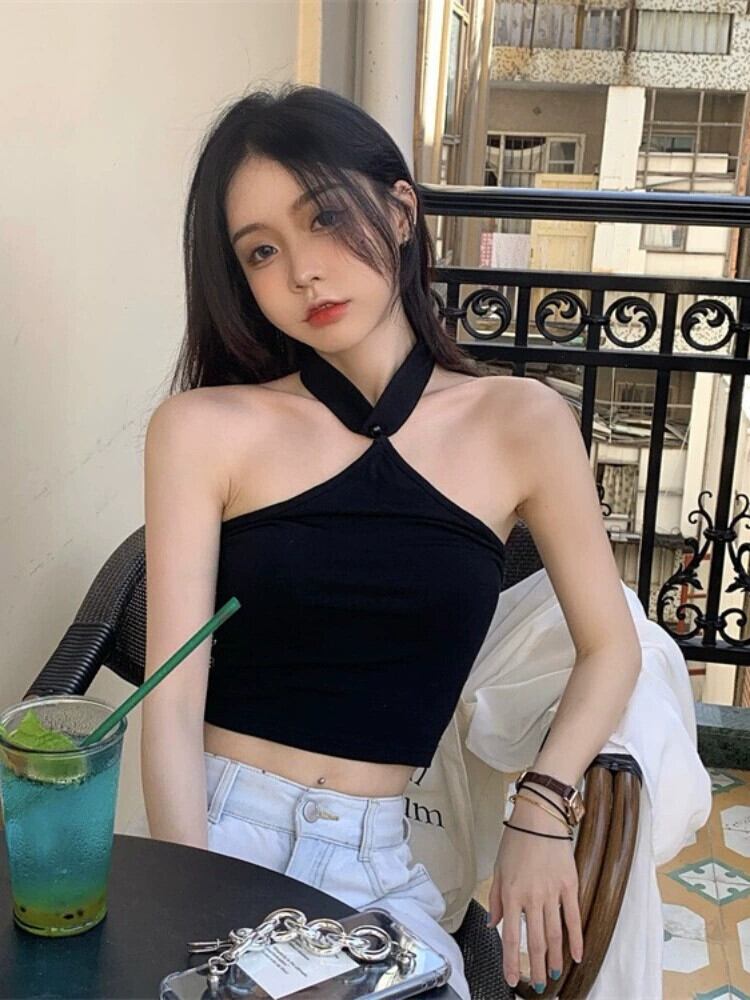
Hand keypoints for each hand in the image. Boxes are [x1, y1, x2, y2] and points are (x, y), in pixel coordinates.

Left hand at [487, 793, 583, 991]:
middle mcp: (532, 897)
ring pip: (555, 934)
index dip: (512, 961)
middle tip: (540, 985)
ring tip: (555, 975)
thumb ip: (497, 899)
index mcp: (511, 894)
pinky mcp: (569, 886)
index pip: (511, 937)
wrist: (539, 817)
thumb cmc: (516, 840)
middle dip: (538, 967)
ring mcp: (552, 893)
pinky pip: (573, 917)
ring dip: (555, 958)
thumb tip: (493, 923)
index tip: (512, 979)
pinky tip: (577, 955)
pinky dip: (575, 939)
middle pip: (536, 941)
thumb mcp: (499, 869)